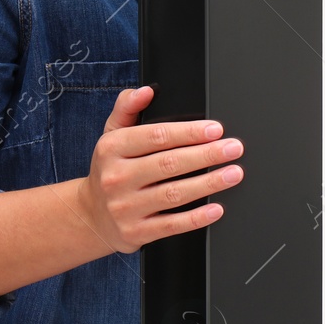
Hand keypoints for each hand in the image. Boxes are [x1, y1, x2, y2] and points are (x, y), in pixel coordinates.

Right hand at [78, 86, 243, 252]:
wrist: (91, 215)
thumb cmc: (110, 170)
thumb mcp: (112, 135)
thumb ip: (127, 108)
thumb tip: (146, 91)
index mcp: (112, 148)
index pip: (156, 136)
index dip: (189, 132)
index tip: (215, 129)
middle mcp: (117, 178)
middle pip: (169, 163)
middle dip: (207, 155)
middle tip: (233, 148)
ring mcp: (126, 207)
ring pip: (174, 194)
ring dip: (209, 183)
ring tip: (233, 173)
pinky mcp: (136, 232)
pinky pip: (171, 225)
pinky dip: (196, 217)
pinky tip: (217, 208)